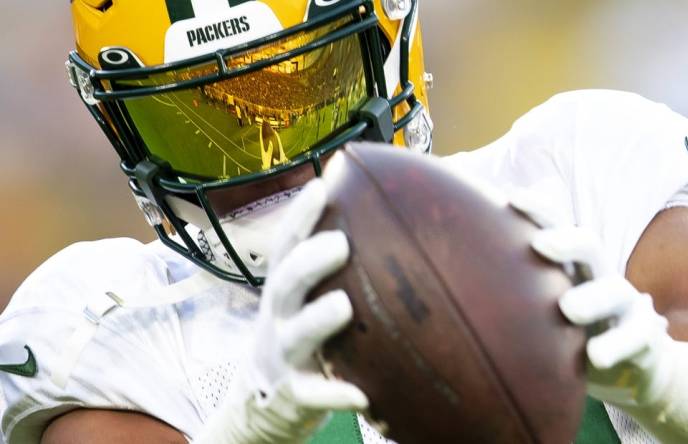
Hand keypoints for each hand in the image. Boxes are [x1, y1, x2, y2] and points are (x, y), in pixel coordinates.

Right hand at [197, 179, 366, 443]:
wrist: (263, 402)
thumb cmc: (302, 334)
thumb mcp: (305, 300)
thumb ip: (334, 268)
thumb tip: (398, 224)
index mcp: (284, 288)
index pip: (287, 245)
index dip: (299, 216)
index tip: (322, 186)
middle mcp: (279, 316)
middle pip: (286, 283)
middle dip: (308, 262)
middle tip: (340, 243)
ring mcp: (283, 356)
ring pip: (296, 337)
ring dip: (316, 320)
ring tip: (343, 306)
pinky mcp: (294, 395)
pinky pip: (312, 396)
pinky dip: (333, 395)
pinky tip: (360, 396)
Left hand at [509, 190, 687, 442]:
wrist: (634, 361)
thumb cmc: (575, 321)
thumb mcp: (548, 290)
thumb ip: (519, 262)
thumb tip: (486, 212)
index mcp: (573, 259)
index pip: (558, 225)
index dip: (539, 209)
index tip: (511, 197)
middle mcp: (599, 273)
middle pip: (589, 247)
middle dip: (567, 241)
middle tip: (541, 244)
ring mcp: (624, 303)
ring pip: (615, 291)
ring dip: (593, 298)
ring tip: (568, 308)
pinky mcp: (644, 335)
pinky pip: (636, 336)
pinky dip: (617, 345)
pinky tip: (595, 356)